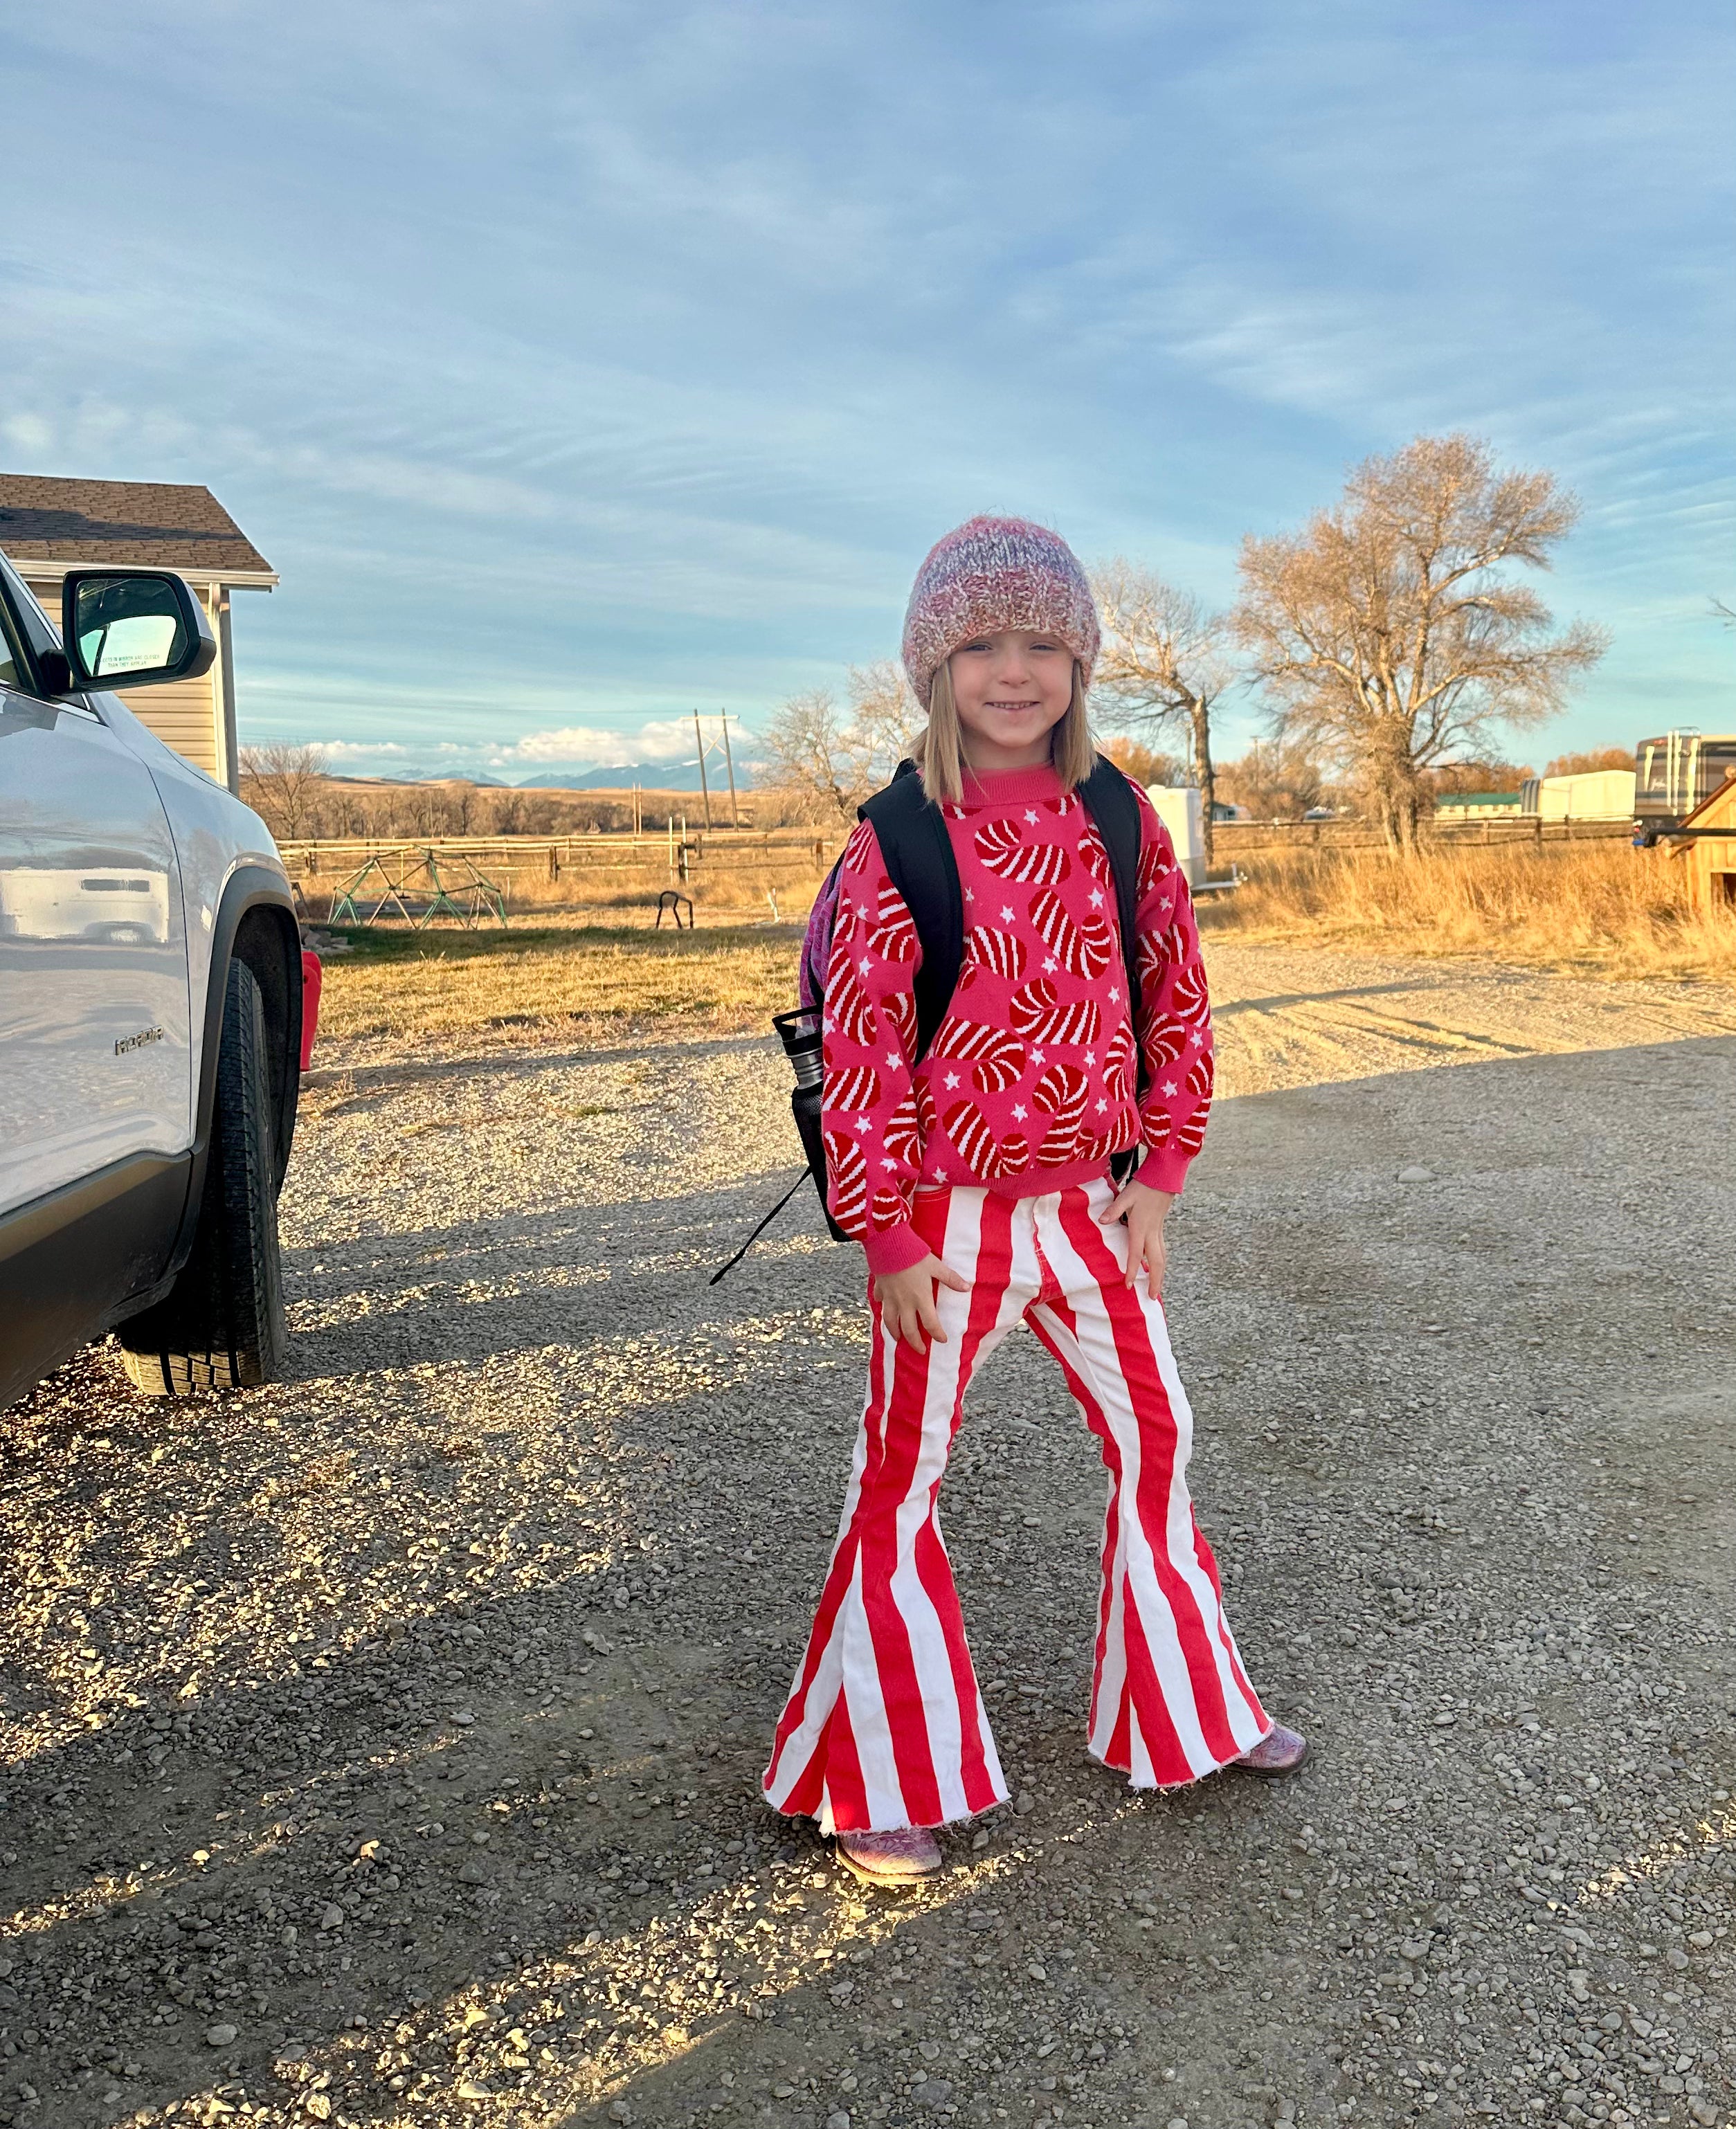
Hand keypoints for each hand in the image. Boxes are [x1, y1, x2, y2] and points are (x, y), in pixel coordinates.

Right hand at [872, 1252, 970, 1353]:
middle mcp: (904, 1302)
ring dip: (894, 1332)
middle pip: (908, 1329)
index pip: (930, 1324)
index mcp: (920, 1298)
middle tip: (920, 1350)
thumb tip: (967, 1287)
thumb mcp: (936, 1266)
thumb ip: (951, 1278)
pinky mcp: (880, 1288)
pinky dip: (882, 1308)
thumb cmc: (914, 1254)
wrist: (889, 1243)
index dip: (937, 1334)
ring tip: (897, 1339)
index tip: (942, 1340)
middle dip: (915, 1343)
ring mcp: (890, 1297)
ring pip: (890, 1321)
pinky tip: (883, 1308)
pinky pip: (880, 1302)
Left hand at [1101, 1178, 1174, 1298]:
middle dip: (1155, 1281)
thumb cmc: (1144, 1186)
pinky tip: (1156, 1268)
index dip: (1131, 1270)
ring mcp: (1158, 1231)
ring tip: (1156, 1288)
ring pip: (1162, 1258)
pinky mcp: (1160, 1228)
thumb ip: (1114, 1210)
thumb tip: (1102, 1221)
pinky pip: (1162, 1250)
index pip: (1136, 1254)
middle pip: (1157, 1262)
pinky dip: (1160, 1263)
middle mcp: (1152, 1233)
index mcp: (1141, 1227)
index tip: (1127, 1285)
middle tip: (1151, 1297)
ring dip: (1160, 1274)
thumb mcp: (1126, 1196)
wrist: (1164, 1177)